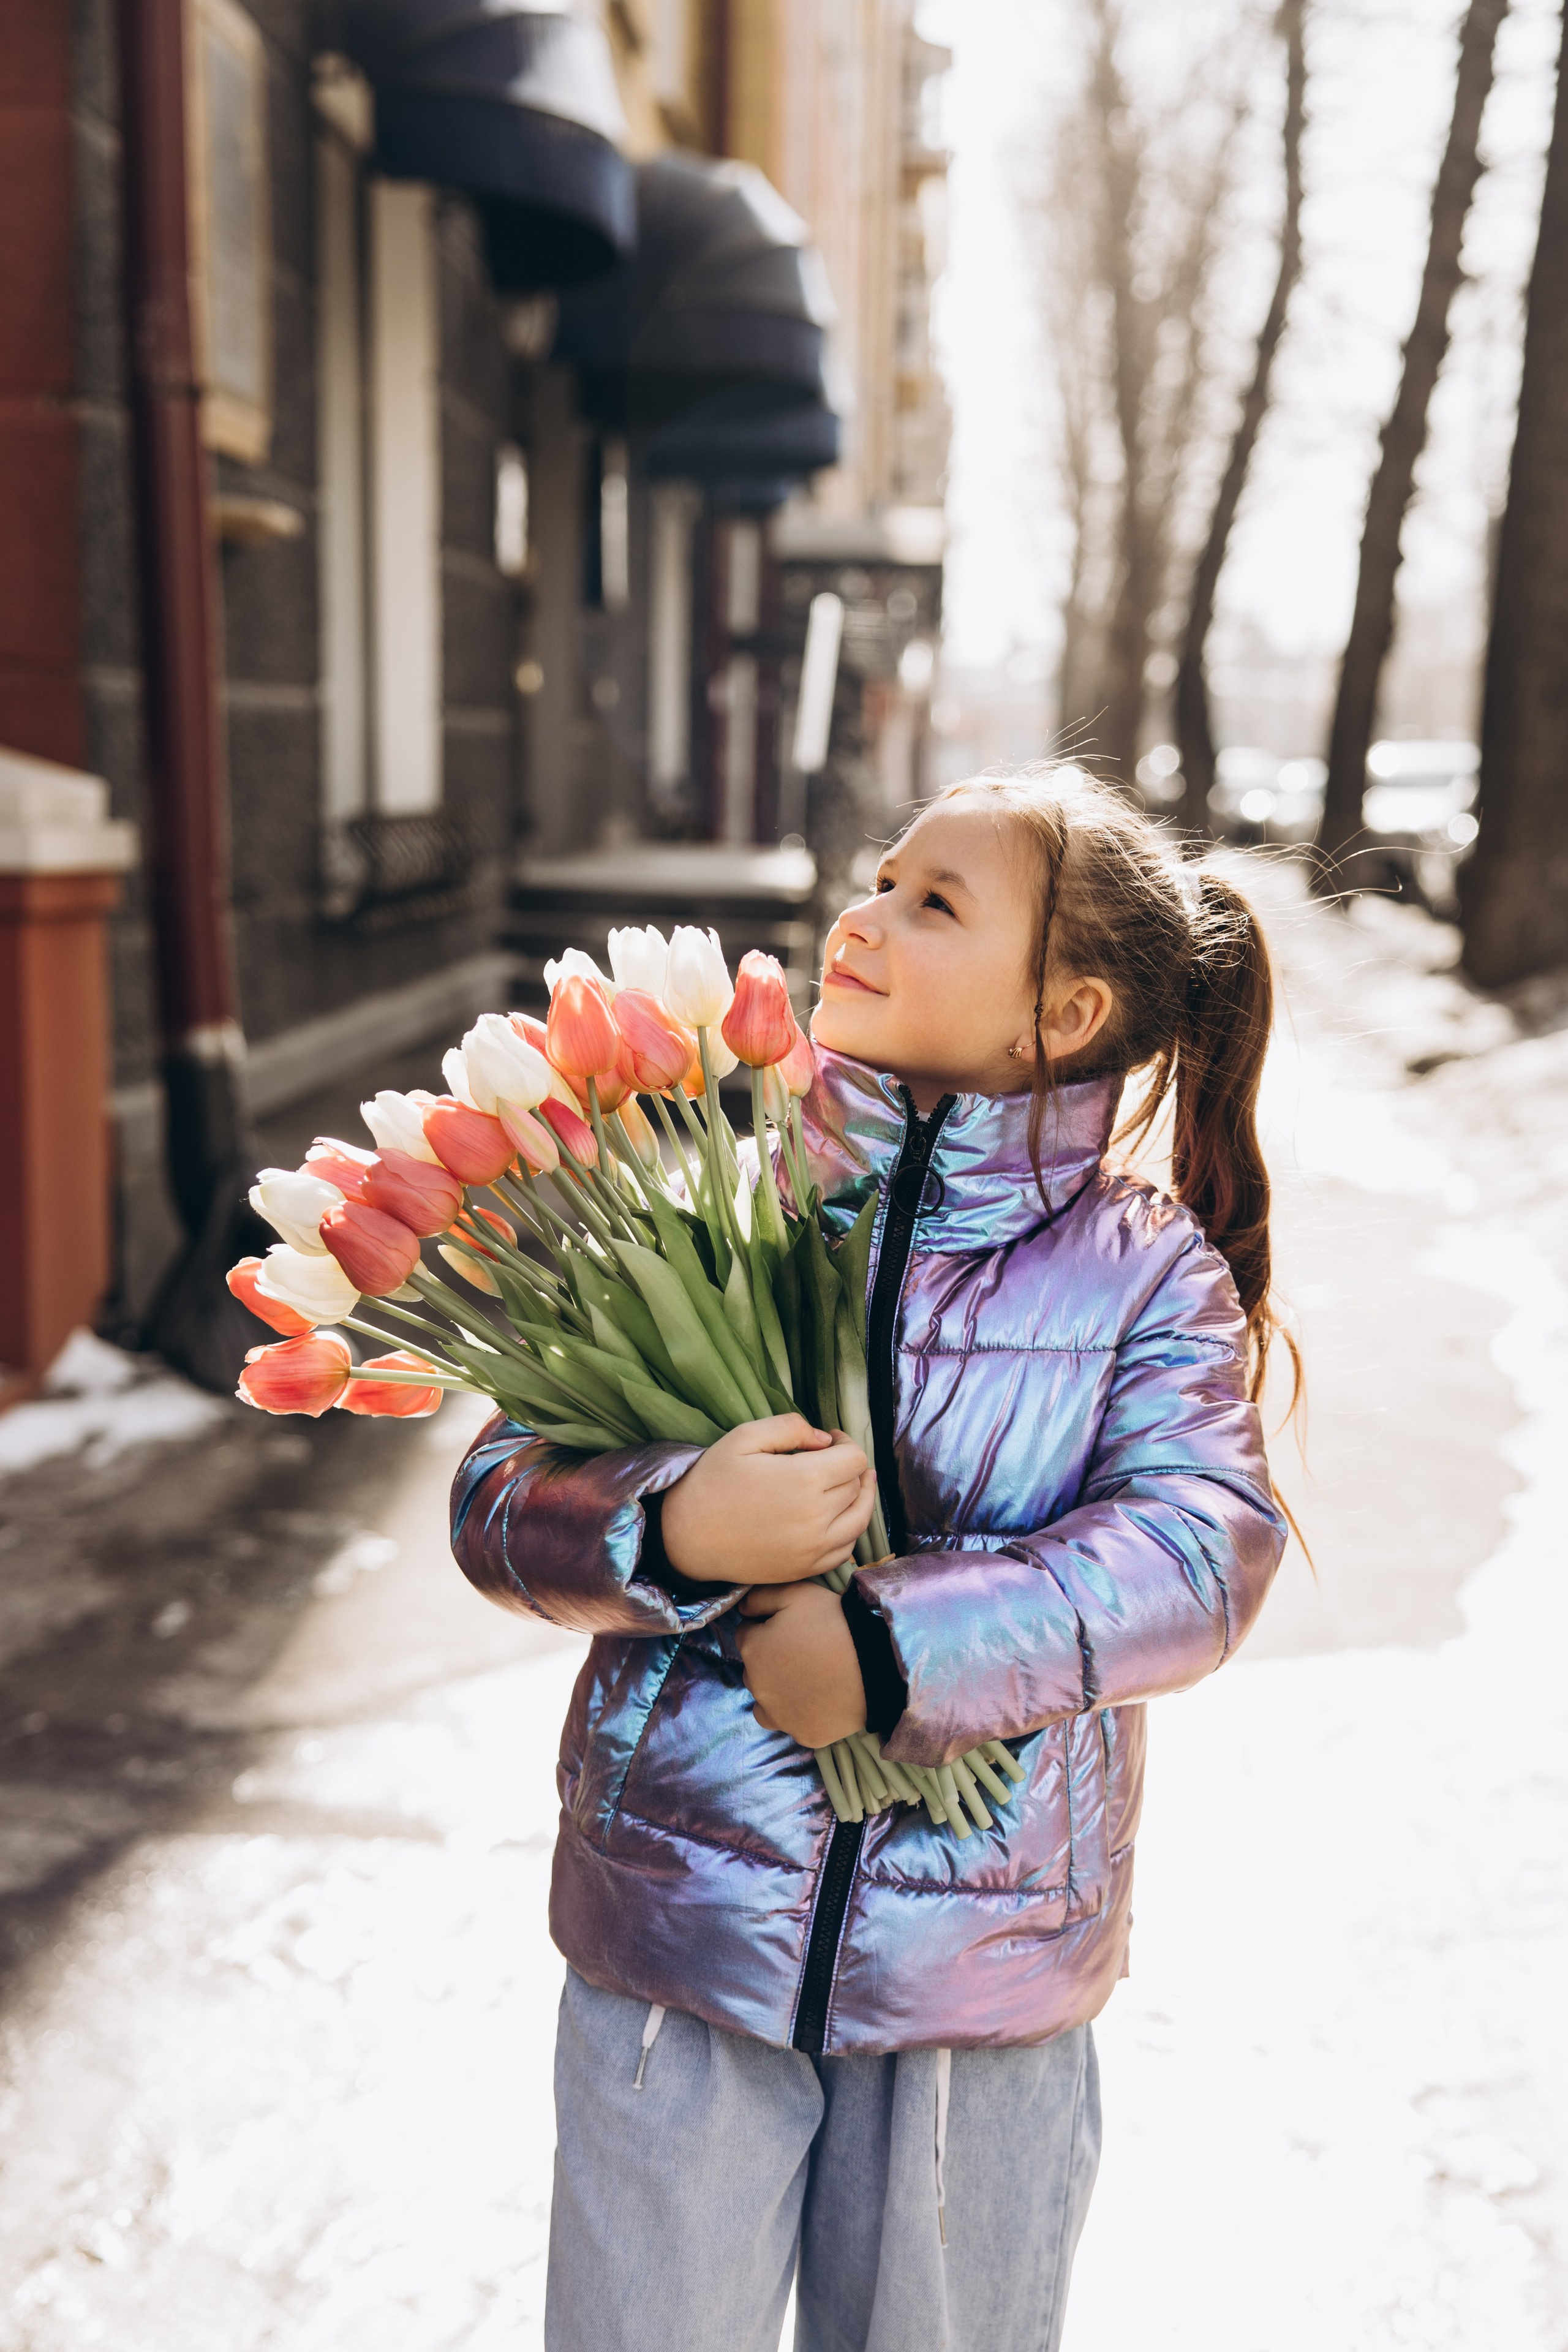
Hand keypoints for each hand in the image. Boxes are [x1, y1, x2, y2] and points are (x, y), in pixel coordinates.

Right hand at [660, 1415, 875, 1585]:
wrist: (685, 1538)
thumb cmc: (711, 1482)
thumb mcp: (744, 1438)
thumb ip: (790, 1428)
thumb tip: (826, 1440)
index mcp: (804, 1480)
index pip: (855, 1459)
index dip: (848, 1442)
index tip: (833, 1439)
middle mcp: (816, 1517)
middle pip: (857, 1486)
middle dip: (850, 1468)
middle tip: (832, 1459)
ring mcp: (813, 1548)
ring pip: (860, 1519)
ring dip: (860, 1498)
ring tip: (850, 1484)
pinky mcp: (806, 1569)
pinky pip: (846, 1549)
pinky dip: (850, 1529)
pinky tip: (839, 1516)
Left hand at [737, 1581, 866, 1748]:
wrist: (876, 1662)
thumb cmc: (835, 1623)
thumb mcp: (797, 1593)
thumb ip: (761, 1597)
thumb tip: (742, 1609)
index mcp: (753, 1650)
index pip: (746, 1635)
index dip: (766, 1628)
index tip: (789, 1628)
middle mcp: (758, 1687)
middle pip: (754, 1671)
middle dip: (769, 1661)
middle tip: (802, 1652)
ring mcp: (781, 1715)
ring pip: (766, 1704)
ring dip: (777, 1693)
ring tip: (806, 1680)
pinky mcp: (804, 1735)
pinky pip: (793, 1724)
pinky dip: (801, 1714)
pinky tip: (820, 1700)